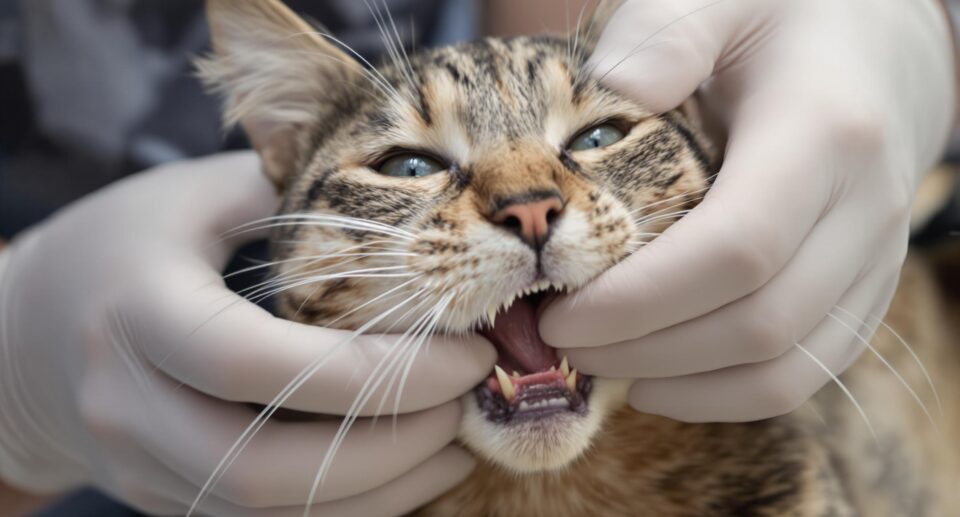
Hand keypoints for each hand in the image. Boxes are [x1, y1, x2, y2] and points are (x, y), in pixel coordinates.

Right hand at [0, 152, 495, 515]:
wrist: (20, 339)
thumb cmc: (119, 246)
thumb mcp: (191, 197)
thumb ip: (284, 190)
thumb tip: (408, 198)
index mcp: (138, 314)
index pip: (258, 365)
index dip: (377, 373)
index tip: (465, 351)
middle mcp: (131, 408)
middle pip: (267, 469)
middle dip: (392, 446)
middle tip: (470, 400)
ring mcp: (144, 469)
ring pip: (274, 515)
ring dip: (384, 491)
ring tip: (459, 440)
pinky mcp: (169, 500)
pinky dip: (351, 509)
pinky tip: (411, 470)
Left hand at [540, 0, 954, 421]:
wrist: (887, 41)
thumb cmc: (791, 11)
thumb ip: (668, 28)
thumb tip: (610, 88)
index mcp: (823, 133)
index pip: (734, 250)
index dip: (639, 299)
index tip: (558, 310)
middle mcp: (864, 209)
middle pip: (757, 323)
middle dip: (643, 348)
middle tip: (557, 339)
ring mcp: (874, 257)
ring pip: (785, 366)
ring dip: (680, 382)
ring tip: (598, 364)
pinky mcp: (863, 288)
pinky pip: (806, 370)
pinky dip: (726, 393)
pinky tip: (658, 378)